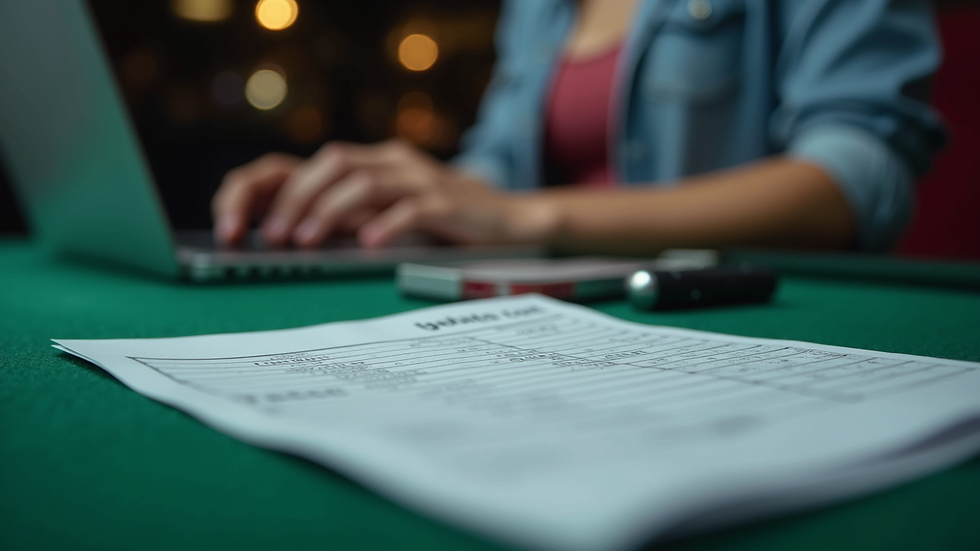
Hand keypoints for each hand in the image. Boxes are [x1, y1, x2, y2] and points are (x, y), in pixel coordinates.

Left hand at [212, 139, 557, 247]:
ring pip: (363, 182)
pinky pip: (410, 208)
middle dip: (293, 198)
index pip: (308, 162)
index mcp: (371, 163)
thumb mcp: (386, 215)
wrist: (508, 221)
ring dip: (326, 211)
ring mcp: (420, 178)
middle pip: (331, 163)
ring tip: (303, 241)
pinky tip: (366, 245)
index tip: (236, 225)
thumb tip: (286, 236)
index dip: (267, 188)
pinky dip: (385, 224)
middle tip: (271, 236)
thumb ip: (346, 216)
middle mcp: (391, 161)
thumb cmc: (440, 224)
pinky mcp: (447, 202)